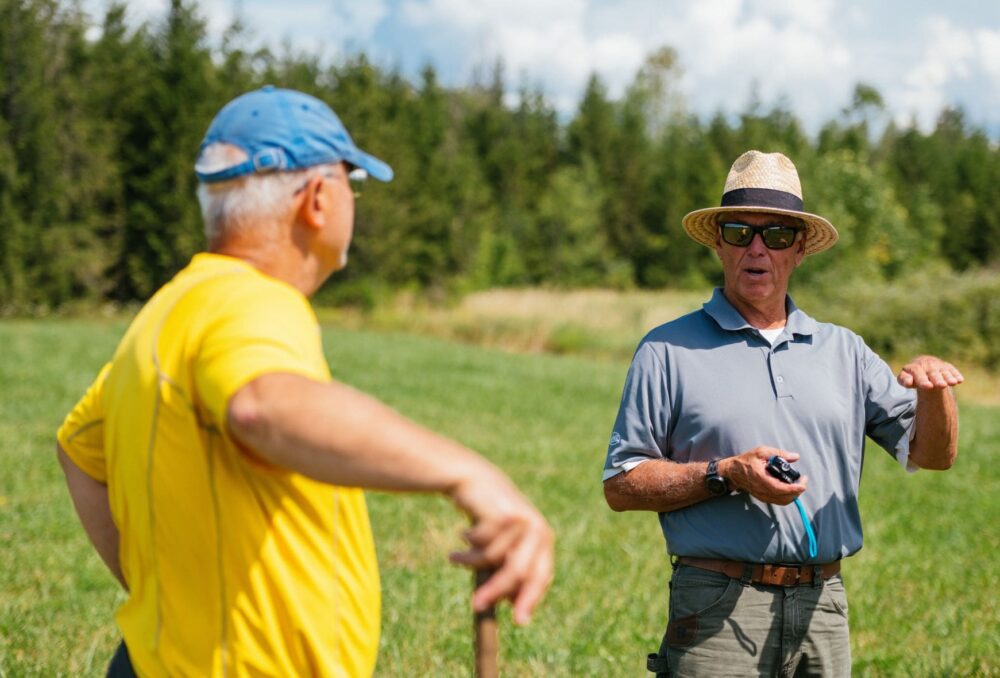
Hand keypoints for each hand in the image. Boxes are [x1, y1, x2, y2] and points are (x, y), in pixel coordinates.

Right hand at [447, 470, 553, 625]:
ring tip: (457, 557)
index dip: (530, 599)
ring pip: (494, 559)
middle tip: (475, 605)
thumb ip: (511, 568)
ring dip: (471, 561)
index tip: (518, 622)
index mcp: (544, 541)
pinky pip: (480, 544)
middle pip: (518, 573)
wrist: (475, 479)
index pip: (540, 577)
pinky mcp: (502, 513)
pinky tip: (461, 535)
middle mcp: (538, 531)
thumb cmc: (490, 518)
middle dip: (495, 591)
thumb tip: (513, 602)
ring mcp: (522, 521)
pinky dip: (467, 546)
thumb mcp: (505, 545)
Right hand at [718, 446, 806, 504]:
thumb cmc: (746, 460)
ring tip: (797, 484)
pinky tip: (789, 488)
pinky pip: (778, 501)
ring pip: (783, 501)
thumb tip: (795, 457)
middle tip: (802, 480)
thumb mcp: (761, 452)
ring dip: (793, 495)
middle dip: (797, 491)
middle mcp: (762, 490)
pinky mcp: (763, 497)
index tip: (803, 483)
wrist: (733, 471)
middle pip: (785, 497)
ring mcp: (762, 495)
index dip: (795, 488)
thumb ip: (779, 453)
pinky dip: (787, 497)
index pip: (781, 488)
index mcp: (762, 479)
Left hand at [897, 355, 963, 390]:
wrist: (923, 364)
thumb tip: (908, 382)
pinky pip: (952, 370)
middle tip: (941, 386)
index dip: (923, 380)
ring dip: (949, 377)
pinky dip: (956, 374)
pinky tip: (960, 380)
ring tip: (953, 383)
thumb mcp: (905, 377)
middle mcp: (927, 365)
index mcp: (915, 367)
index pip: (918, 373)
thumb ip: (904, 380)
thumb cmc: (912, 375)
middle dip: (937, 379)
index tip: (928, 387)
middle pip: (933, 372)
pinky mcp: (947, 367)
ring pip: (944, 371)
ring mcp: (938, 365)